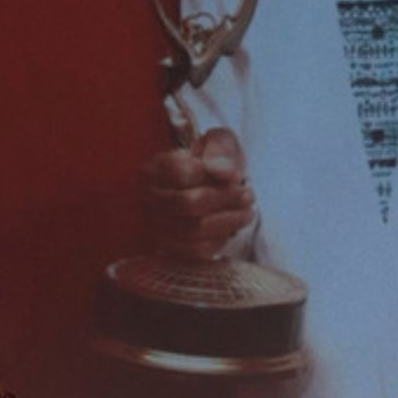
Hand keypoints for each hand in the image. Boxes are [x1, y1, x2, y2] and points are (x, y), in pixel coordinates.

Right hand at [141, 127, 254, 258]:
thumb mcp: (220, 143)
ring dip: (228, 223)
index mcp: (155, 168)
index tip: (236, 178)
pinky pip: (193, 254)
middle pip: (188, 204)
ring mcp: (155, 226)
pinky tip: (228, 237)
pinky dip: (216, 246)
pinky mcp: (167, 249)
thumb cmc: (213, 163)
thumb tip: (222, 172)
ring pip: (192, 231)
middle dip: (226, 201)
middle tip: (249, 196)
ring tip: (246, 213)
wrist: (207, 187)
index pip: (183, 174)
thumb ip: (221, 150)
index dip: (214, 178)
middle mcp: (148, 198)